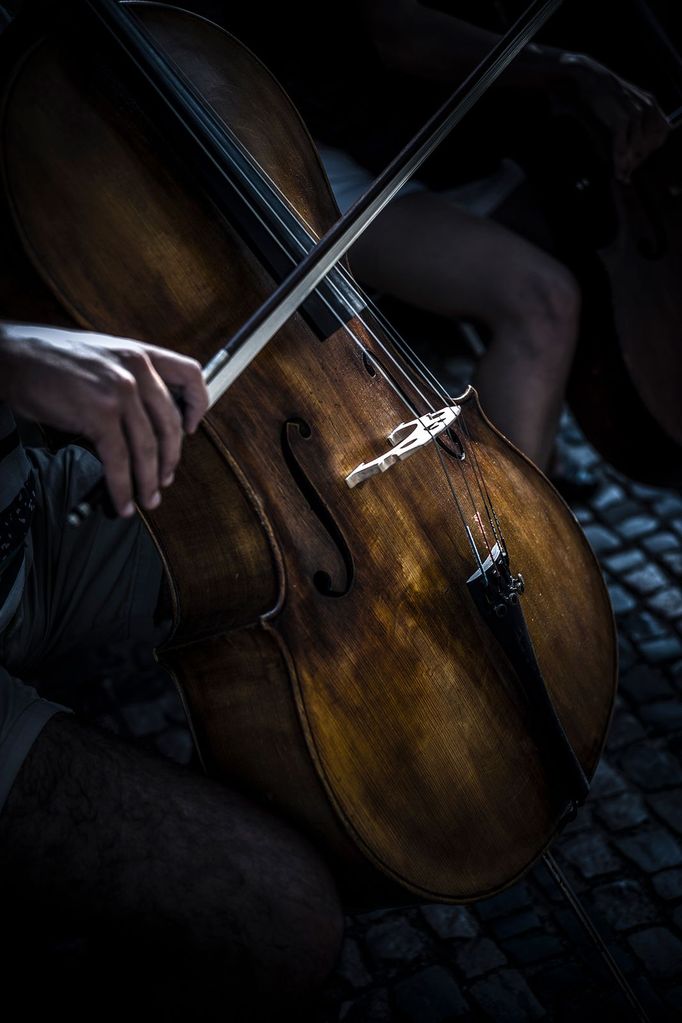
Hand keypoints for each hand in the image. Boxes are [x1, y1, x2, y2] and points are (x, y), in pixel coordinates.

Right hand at [0, 323, 208, 516]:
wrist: (11, 357)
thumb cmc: (50, 360)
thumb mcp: (102, 356)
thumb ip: (130, 377)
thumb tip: (148, 419)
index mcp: (140, 353)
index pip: (191, 374)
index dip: (199, 404)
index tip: (191, 428)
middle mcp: (135, 369)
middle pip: (170, 425)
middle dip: (169, 460)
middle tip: (164, 480)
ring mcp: (120, 391)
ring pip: (147, 449)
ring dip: (148, 482)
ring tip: (146, 500)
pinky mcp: (100, 414)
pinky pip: (120, 461)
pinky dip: (122, 487)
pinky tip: (122, 500)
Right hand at [558, 52, 668, 182]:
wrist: (587, 78)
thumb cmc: (601, 95)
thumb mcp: (622, 107)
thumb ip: (630, 126)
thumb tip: (630, 151)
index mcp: (650, 103)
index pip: (661, 133)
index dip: (650, 150)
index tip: (637, 162)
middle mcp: (647, 107)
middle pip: (651, 143)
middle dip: (639, 160)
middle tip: (627, 172)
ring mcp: (635, 113)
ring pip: (638, 148)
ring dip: (629, 164)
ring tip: (621, 176)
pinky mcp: (621, 119)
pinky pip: (623, 146)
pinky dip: (619, 161)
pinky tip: (616, 171)